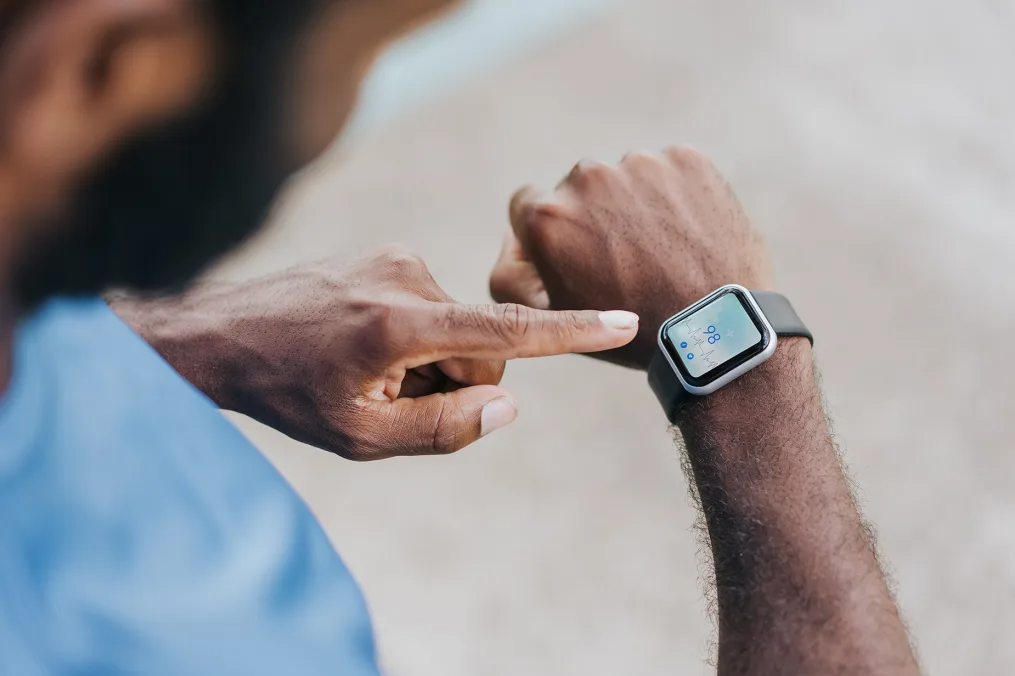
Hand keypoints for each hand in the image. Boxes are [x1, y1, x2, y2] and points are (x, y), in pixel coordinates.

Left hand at [113, 247, 637, 460]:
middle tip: (391, 397)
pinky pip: (431, 304)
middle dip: (454, 380)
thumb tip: (508, 404)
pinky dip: (414, 334)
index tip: (623, 321)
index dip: (572, 333)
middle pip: (480, 346)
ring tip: (367, 370)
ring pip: (455, 327)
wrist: (222, 336)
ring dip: (428, 359)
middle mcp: (405, 277)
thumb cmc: (288, 394)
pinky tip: (362, 346)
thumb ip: (443, 429)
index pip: (506, 332)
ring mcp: (394, 258)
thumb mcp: (361, 437)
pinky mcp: (387, 253)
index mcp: (400, 324)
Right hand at [490, 147, 773, 369]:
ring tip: (662, 251)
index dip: (551, 231)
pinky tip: (687, 234)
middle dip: (594, 215)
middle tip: (626, 259)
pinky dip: (675, 195)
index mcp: (546, 214)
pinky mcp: (686, 159)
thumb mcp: (548, 316)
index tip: (577, 253)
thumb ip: (508, 275)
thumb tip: (513, 238)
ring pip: (626, 177)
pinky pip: (669, 171)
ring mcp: (639, 163)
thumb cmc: (628, 330)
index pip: (527, 203)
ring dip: (635, 204)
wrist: (716, 327)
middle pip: (578, 187)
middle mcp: (586, 177)